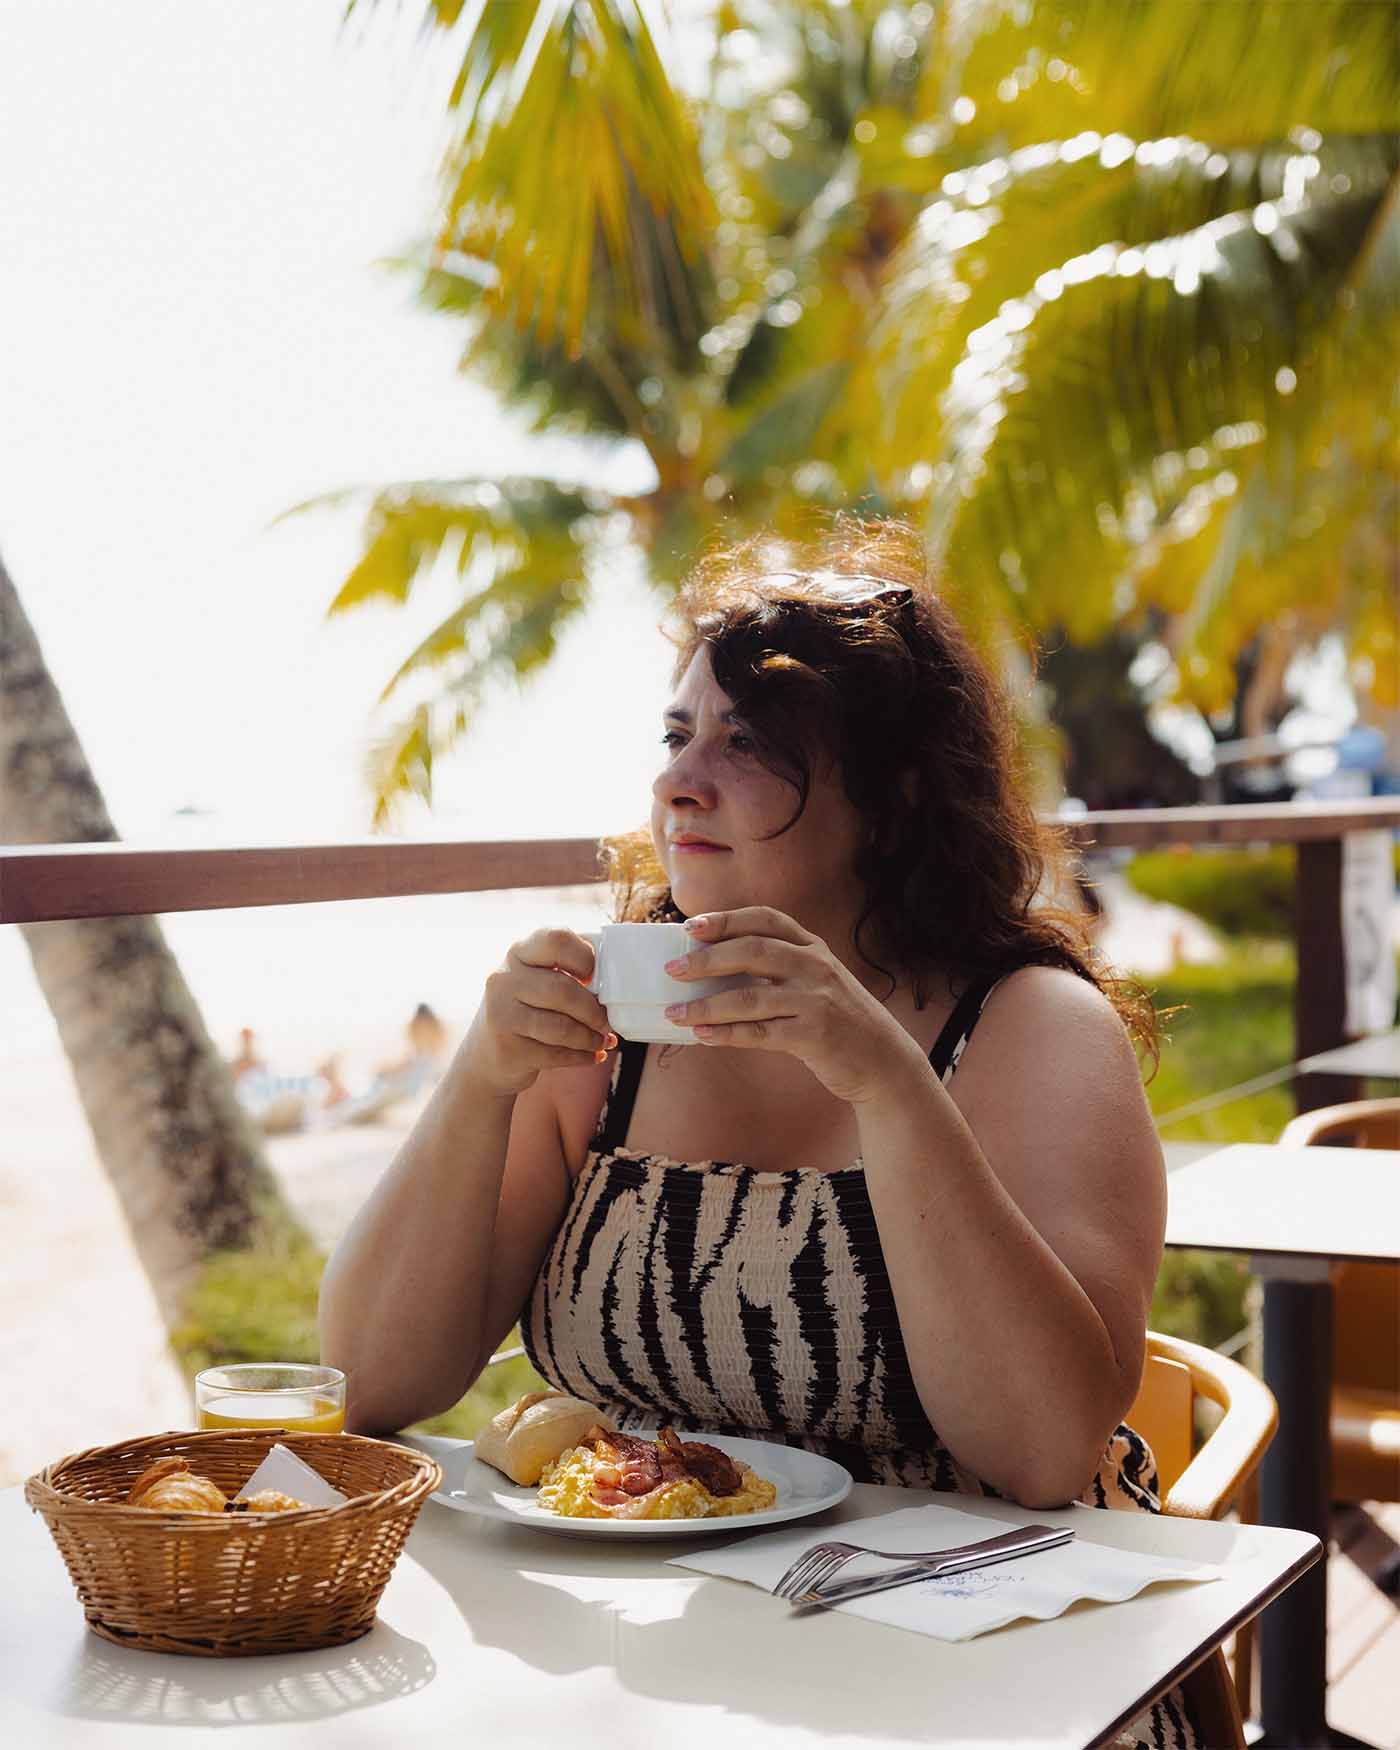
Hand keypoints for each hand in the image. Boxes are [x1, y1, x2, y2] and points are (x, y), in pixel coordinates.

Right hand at [460, 929, 615, 1097]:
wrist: (484, 1055)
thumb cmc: (526, 1009)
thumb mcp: (536, 979)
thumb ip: (566, 969)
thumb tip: (616, 977)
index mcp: (519, 953)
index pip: (556, 939)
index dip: (585, 956)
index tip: (594, 976)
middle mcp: (505, 979)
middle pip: (564, 989)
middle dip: (594, 1010)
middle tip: (607, 1021)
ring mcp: (502, 1014)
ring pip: (562, 1027)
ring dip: (590, 1037)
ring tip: (603, 1039)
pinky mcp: (507, 1048)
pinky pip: (556, 1054)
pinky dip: (582, 1057)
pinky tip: (592, 1055)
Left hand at [661, 907, 920, 1103]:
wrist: (883, 1061)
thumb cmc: (838, 1019)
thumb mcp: (817, 981)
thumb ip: (779, 968)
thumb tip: (712, 968)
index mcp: (813, 948)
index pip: (766, 920)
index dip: (727, 919)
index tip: (691, 926)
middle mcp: (816, 967)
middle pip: (753, 951)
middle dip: (707, 959)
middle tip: (673, 969)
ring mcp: (816, 1001)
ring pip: (749, 997)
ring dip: (707, 1006)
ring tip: (675, 1014)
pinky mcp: (814, 1036)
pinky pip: (760, 1033)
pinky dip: (727, 1034)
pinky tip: (703, 1036)